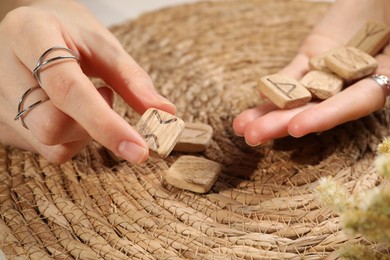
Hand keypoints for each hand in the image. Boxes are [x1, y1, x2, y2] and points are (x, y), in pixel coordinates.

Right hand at [0, 0, 175, 162]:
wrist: (31, 29)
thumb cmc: (70, 34)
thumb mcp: (103, 45)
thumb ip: (133, 80)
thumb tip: (166, 114)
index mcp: (28, 35)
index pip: (67, 89)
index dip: (106, 123)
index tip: (140, 149)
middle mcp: (2, 69)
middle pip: (51, 125)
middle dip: (94, 124)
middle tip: (105, 94)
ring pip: (49, 144)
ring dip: (83, 131)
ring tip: (84, 98)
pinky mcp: (1, 124)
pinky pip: (45, 150)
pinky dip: (70, 139)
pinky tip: (67, 112)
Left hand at [233, 0, 389, 145]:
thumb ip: (387, 62)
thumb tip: (382, 76)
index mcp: (382, 78)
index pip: (354, 104)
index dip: (326, 116)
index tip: (297, 128)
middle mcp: (353, 82)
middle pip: (316, 108)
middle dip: (283, 123)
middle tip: (254, 137)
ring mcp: (328, 70)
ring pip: (298, 95)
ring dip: (270, 112)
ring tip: (242, 127)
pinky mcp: (311, 57)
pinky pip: (292, 74)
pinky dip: (276, 85)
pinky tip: (258, 97)